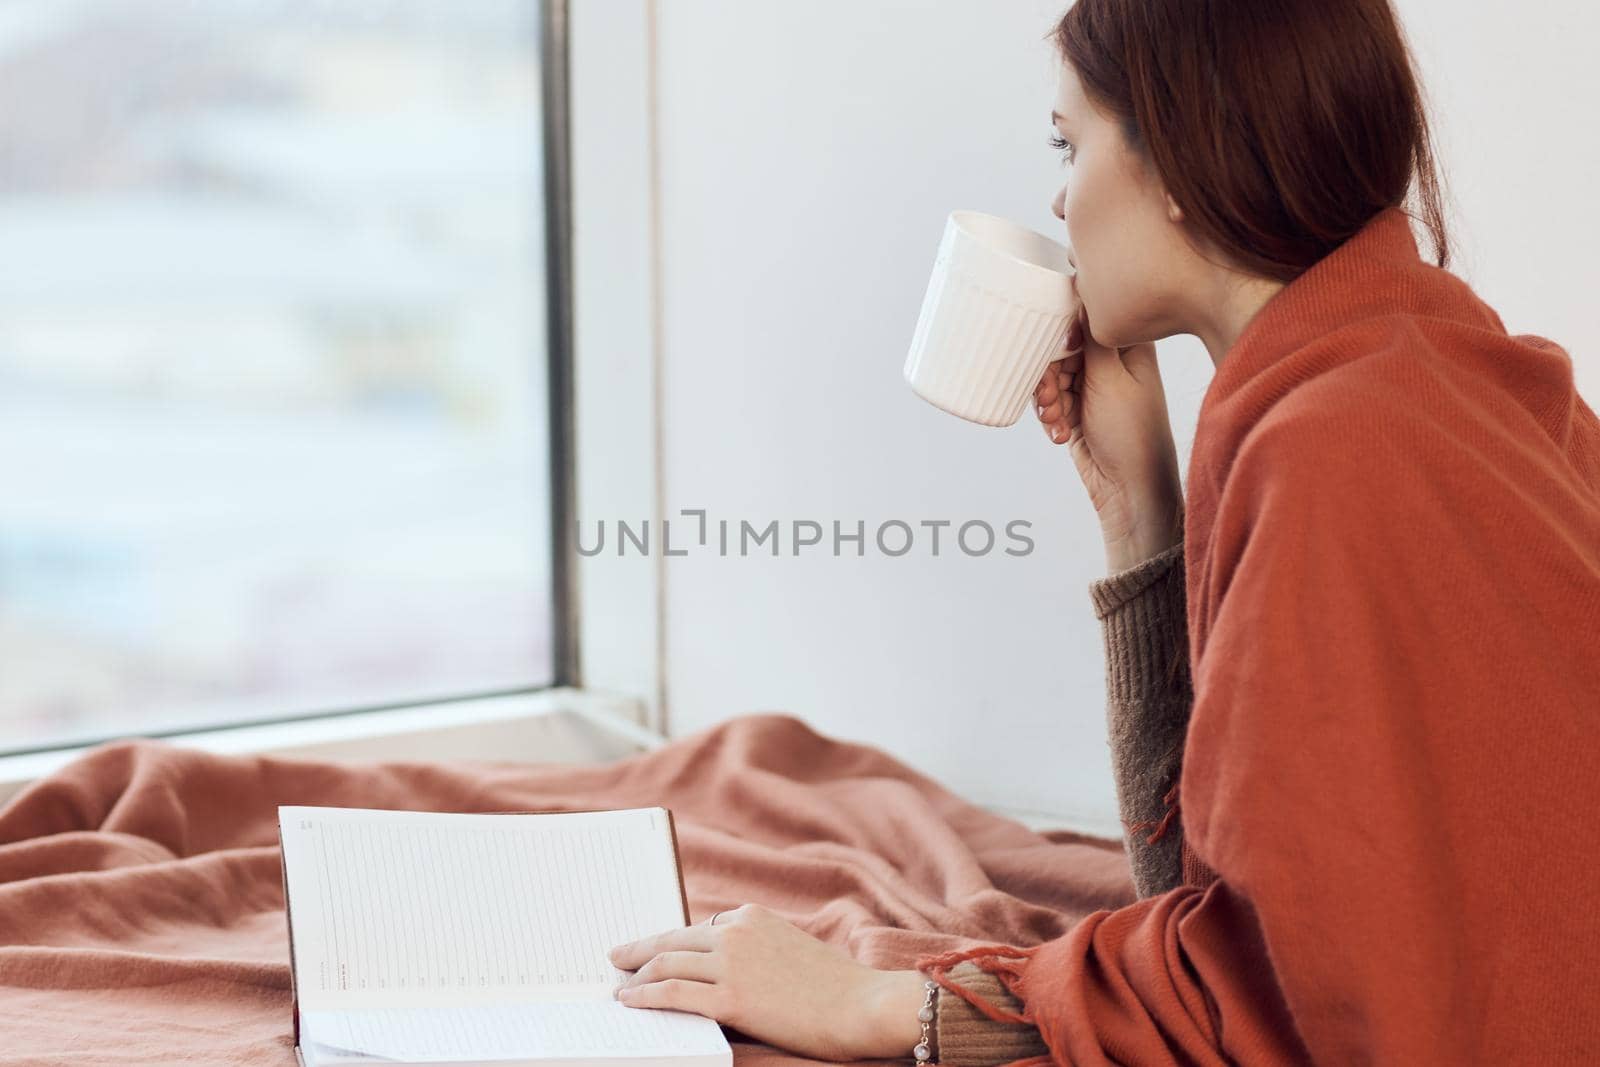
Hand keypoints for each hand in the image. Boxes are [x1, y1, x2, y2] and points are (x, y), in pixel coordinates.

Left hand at [609, 903, 928, 1061]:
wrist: (862, 1005)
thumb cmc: (835, 986)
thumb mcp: (791, 948)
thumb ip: (756, 948)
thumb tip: (722, 965)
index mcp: (753, 916)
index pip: (698, 928)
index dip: (670, 941)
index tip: (652, 950)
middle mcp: (737, 932)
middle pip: (672, 939)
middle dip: (640, 949)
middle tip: (617, 956)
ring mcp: (732, 964)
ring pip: (666, 963)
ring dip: (636, 973)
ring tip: (620, 984)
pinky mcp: (731, 998)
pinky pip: (673, 993)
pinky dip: (645, 996)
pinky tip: (630, 1000)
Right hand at [1033, 294, 1182, 569]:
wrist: (1131, 490)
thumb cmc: (1133, 434)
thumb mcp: (1111, 378)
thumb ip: (1092, 337)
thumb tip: (1082, 290)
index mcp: (1129, 346)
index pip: (1089, 316)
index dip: (1064, 326)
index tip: (1053, 341)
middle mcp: (1110, 363)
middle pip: (1061, 346)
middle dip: (1049, 371)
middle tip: (1051, 394)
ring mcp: (1093, 388)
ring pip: (1051, 375)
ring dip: (1047, 397)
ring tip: (1055, 417)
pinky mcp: (1078, 412)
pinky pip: (1050, 402)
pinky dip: (1051, 417)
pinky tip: (1061, 434)